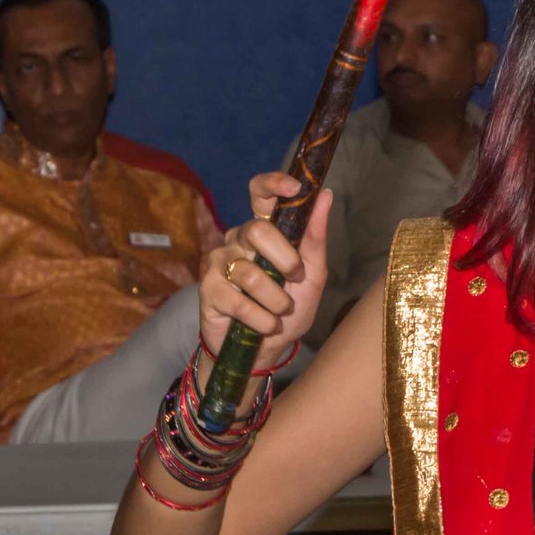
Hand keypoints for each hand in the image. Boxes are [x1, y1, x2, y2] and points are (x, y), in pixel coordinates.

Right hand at [198, 172, 331, 370]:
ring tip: (280, 312)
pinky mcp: (208, 290)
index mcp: (263, 229)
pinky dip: (262, 320)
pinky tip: (265, 325)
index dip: (273, 184)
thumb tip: (325, 195)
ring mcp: (219, 263)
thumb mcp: (312, 275)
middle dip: (285, 260)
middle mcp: (238, 240)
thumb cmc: (289, 308)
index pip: (259, 193)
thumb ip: (315, 237)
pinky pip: (239, 302)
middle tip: (295, 279)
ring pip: (251, 273)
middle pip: (257, 230)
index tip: (295, 188)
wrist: (266, 349)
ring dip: (277, 301)